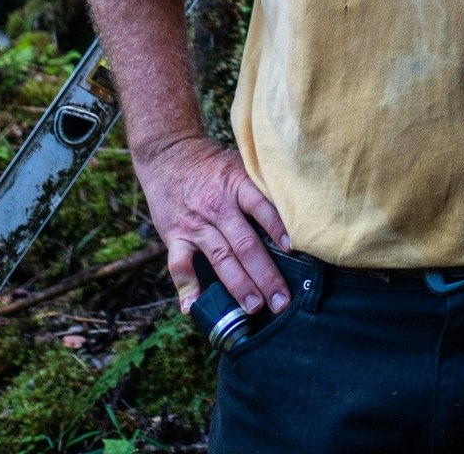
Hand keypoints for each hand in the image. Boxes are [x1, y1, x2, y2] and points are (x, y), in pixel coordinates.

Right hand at [134, 136, 291, 316]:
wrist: (169, 155)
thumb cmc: (213, 165)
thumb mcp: (240, 166)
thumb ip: (260, 189)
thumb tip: (294, 213)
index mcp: (237, 185)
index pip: (261, 207)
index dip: (277, 228)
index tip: (294, 251)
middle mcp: (217, 206)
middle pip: (245, 243)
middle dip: (265, 275)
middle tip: (281, 301)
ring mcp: (195, 223)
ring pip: (220, 258)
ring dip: (238, 285)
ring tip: (254, 307)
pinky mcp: (174, 235)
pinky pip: (179, 265)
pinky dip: (186, 287)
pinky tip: (194, 308)